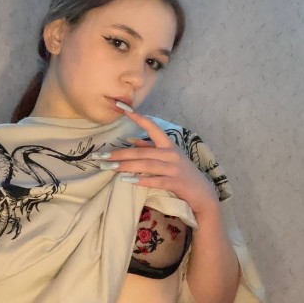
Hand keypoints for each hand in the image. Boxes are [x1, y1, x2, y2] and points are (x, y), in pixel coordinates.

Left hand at [103, 111, 218, 215]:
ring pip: (147, 165)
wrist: (202, 192)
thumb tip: (131, 140)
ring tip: (110, 168)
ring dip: (126, 166)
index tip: (123, 109)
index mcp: (168, 144)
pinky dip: (142, 180)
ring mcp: (174, 168)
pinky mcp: (176, 182)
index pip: (152, 127)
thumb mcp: (168, 157)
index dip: (138, 118)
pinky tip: (129, 181)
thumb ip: (150, 148)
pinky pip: (156, 180)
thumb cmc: (182, 173)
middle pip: (142, 152)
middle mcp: (171, 153)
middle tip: (102, 156)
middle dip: (120, 154)